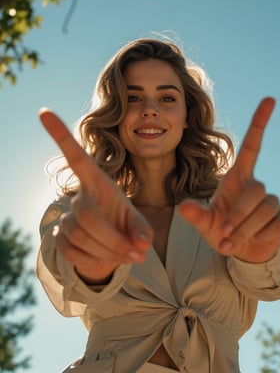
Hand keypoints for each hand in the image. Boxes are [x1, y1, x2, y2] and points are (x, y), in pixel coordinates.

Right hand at [39, 109, 152, 282]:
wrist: (112, 248)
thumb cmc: (128, 227)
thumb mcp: (141, 226)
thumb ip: (143, 232)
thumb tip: (141, 246)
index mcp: (98, 183)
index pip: (76, 156)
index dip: (60, 135)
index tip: (43, 111)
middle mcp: (79, 195)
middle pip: (86, 215)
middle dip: (112, 239)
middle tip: (135, 253)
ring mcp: (66, 217)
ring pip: (81, 236)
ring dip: (108, 252)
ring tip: (125, 254)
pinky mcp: (60, 237)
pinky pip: (73, 251)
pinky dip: (94, 261)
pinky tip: (104, 258)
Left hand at [179, 98, 279, 262]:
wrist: (240, 251)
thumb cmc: (221, 231)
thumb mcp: (204, 223)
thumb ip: (194, 215)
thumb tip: (184, 207)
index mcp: (237, 179)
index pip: (252, 146)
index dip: (259, 122)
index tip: (269, 98)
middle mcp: (255, 186)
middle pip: (256, 190)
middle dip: (239, 214)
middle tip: (223, 234)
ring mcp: (272, 201)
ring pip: (266, 208)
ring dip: (246, 228)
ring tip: (230, 242)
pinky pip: (277, 223)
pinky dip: (261, 236)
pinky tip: (251, 243)